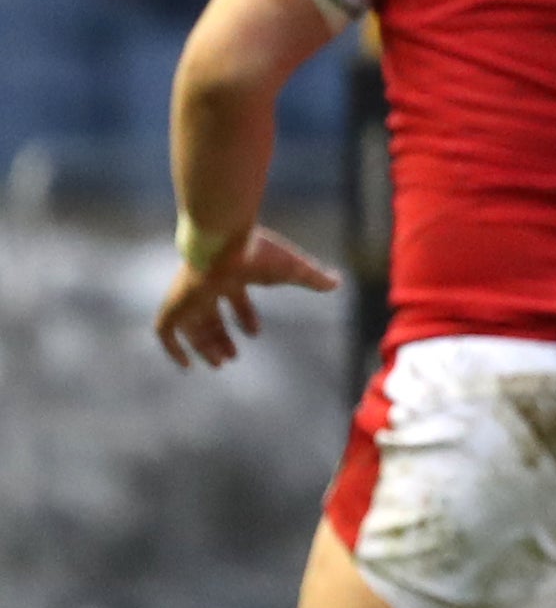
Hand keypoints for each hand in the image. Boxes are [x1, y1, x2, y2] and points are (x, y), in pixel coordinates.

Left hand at [153, 225, 340, 368]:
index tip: (254, 333)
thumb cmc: (258, 254)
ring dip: (204, 347)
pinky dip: (173, 349)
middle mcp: (207, 286)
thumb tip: (337, 282)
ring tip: (220, 365)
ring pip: (190, 326)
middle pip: (209, 314)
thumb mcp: (293, 269)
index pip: (234, 297)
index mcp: (230, 275)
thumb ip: (313, 277)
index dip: (245, 316)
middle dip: (221, 336)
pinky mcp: (174, 305)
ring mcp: (188, 296)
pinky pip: (165, 331)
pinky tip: (187, 365)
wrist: (222, 241)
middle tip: (232, 358)